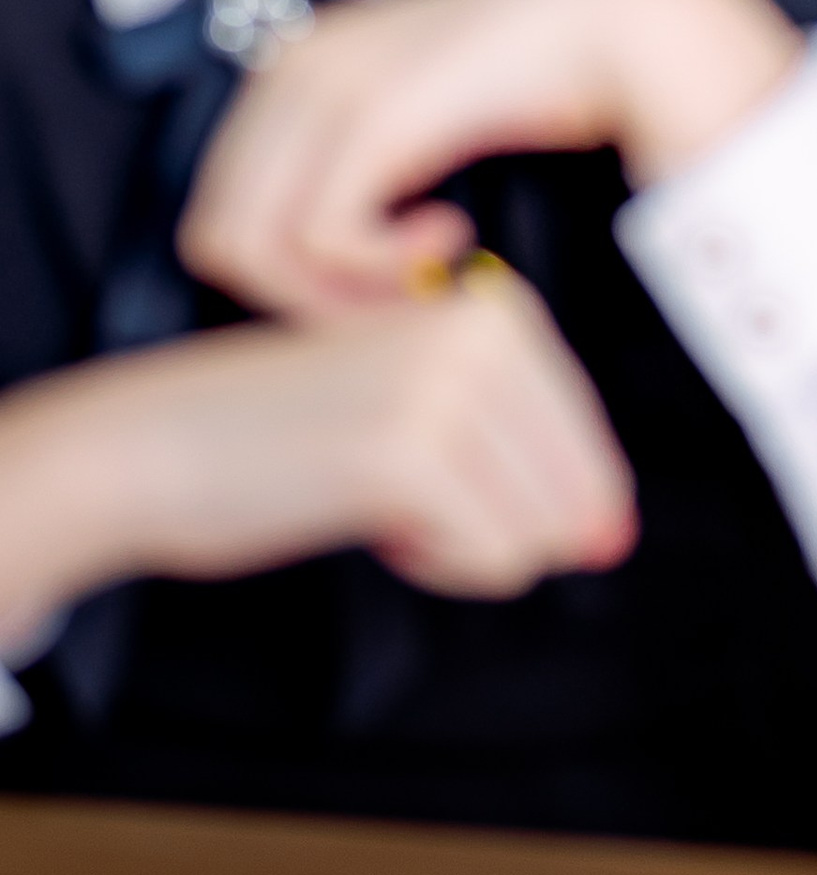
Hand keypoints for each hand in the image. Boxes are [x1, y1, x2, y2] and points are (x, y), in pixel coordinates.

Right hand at [0, 278, 635, 641]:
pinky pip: (491, 557)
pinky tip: (376, 527)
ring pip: (538, 530)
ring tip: (387, 507)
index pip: (583, 429)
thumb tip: (607, 535)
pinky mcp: (411, 456)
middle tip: (414, 509)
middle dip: (505, 526)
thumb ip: (514, 453)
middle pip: (573, 487)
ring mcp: (450, 390)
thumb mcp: (412, 409)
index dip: (551, 496)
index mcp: (490, 308)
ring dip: (465, 548)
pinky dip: (438, 566)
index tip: (467, 503)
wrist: (150, 444)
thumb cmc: (274, 436)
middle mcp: (483, 332)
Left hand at [182, 0, 802, 319]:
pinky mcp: (370, 116)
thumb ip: (363, 161)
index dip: (288, 269)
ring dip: (336, 292)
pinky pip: (319, 242)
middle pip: (219, 233)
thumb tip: (319, 254)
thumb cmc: (534, 71)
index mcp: (297, 64)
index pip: (227, 203)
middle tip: (394, 298)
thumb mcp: (422, 114)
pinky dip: (376, 272)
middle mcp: (292, 68)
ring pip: (253, 248)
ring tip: (424, 277)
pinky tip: (452, 239)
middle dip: (299, 293)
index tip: (371, 283)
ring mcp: (326, 87)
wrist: (618, 14)